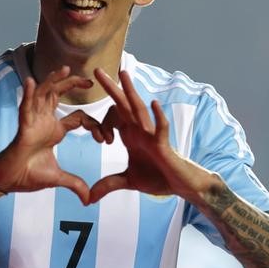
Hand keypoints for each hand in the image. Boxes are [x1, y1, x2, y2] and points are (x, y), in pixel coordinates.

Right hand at [0, 66, 104, 204]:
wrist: (8, 181)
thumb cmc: (27, 175)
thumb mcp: (57, 178)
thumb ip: (74, 184)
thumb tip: (88, 199)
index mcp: (55, 130)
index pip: (78, 118)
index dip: (94, 125)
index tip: (105, 139)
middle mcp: (44, 122)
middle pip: (59, 96)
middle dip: (73, 85)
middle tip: (89, 79)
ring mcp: (33, 123)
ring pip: (43, 96)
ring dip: (53, 82)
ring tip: (64, 70)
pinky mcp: (22, 129)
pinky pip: (25, 108)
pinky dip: (28, 95)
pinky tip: (31, 82)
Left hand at [89, 68, 218, 203]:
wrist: (180, 185)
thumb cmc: (157, 178)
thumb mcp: (128, 181)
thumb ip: (108, 185)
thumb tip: (88, 198)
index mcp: (130, 135)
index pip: (112, 118)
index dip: (101, 123)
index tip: (99, 137)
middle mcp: (140, 130)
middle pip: (122, 104)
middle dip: (110, 87)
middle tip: (96, 69)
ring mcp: (152, 135)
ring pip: (140, 109)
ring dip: (131, 91)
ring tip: (123, 74)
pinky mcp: (164, 144)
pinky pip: (162, 128)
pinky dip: (158, 117)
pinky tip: (154, 104)